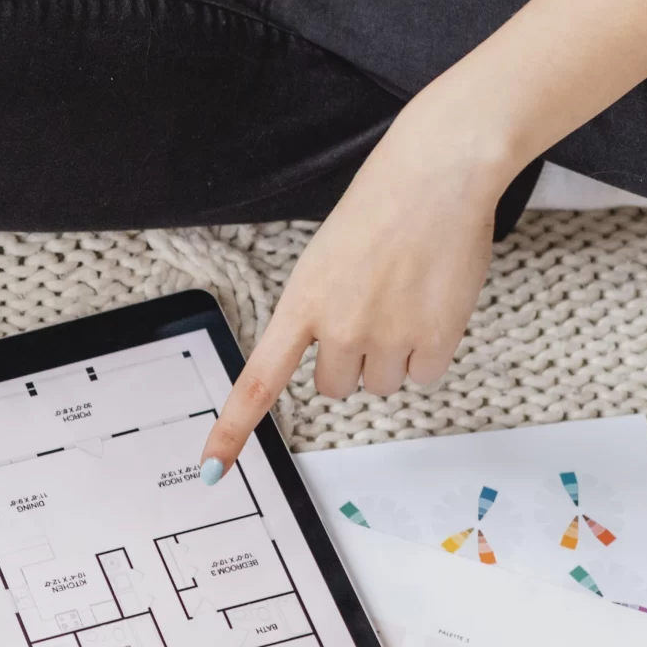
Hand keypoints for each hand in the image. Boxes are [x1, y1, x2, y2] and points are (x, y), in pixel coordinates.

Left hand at [200, 107, 513, 474]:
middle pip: (335, 388)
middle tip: (372, 311)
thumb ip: (318, 314)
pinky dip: (429, 352)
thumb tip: (335, 360)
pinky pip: (424, 375)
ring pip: (381, 385)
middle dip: (352, 361)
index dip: (232, 431)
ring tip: (405, 301)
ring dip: (393, 356)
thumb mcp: (325, 262)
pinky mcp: (434, 339)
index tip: (210, 469)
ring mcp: (387, 336)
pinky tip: (432, 308)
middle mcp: (338, 328)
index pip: (257, 382)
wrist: (436, 177)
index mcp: (300, 304)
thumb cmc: (380, 211)